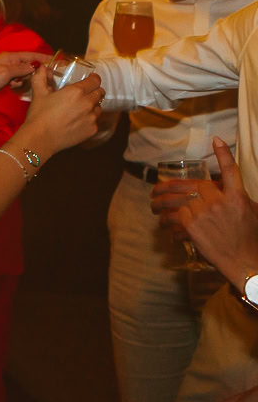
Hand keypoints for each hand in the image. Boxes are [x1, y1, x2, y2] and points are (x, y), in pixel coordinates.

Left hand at [0, 51, 51, 103]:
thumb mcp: (6, 73)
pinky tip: (13, 87)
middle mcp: (9, 62)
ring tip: (17, 83)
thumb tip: (37, 65)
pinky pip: (18, 81)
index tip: (57, 61)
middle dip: (34, 71)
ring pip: (24, 74)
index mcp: (10, 57)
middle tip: (41, 78)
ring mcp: (6, 72)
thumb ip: (22, 68)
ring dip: (25, 79)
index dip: (44, 58)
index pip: (31, 55)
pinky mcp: (4, 81)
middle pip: (29, 65)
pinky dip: (18, 84)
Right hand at [16, 65, 102, 154]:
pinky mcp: (92, 130)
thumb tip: (41, 67)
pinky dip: (89, 120)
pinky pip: (95, 121)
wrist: (40, 139)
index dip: (93, 79)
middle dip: (94, 92)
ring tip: (80, 110)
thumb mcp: (38, 94)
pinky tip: (77, 122)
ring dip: (92, 106)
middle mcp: (88, 103)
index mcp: (76, 91)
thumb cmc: (39, 115)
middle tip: (85, 95)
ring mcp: (91, 117)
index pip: (95, 80)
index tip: (90, 79)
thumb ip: (41, 78)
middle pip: (100, 93)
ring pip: (99, 107)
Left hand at [155, 139, 257, 282]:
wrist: (245, 261)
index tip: (217, 140)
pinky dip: (167, 221)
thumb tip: (228, 190)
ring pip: (177, 201)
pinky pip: (174, 218)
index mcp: (238, 196)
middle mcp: (220, 201)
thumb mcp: (252, 213)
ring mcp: (205, 213)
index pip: (231, 170)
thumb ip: (239, 199)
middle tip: (158, 189)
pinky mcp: (193, 226)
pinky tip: (164, 225)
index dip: (224, 154)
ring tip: (154, 204)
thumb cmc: (251, 240)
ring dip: (161, 202)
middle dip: (172, 186)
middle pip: (192, 185)